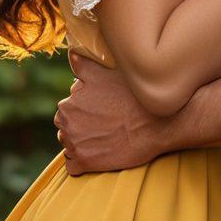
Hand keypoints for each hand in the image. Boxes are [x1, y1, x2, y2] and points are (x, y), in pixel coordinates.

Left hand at [55, 50, 168, 174]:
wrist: (154, 123)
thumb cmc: (130, 95)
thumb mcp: (104, 73)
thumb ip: (82, 66)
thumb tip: (70, 54)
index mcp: (68, 104)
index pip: (66, 109)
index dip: (82, 109)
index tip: (99, 110)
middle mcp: (67, 125)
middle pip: (66, 128)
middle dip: (79, 127)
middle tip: (102, 124)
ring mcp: (75, 146)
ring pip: (69, 146)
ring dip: (81, 144)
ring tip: (102, 138)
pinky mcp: (86, 164)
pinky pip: (73, 166)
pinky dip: (82, 163)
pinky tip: (98, 154)